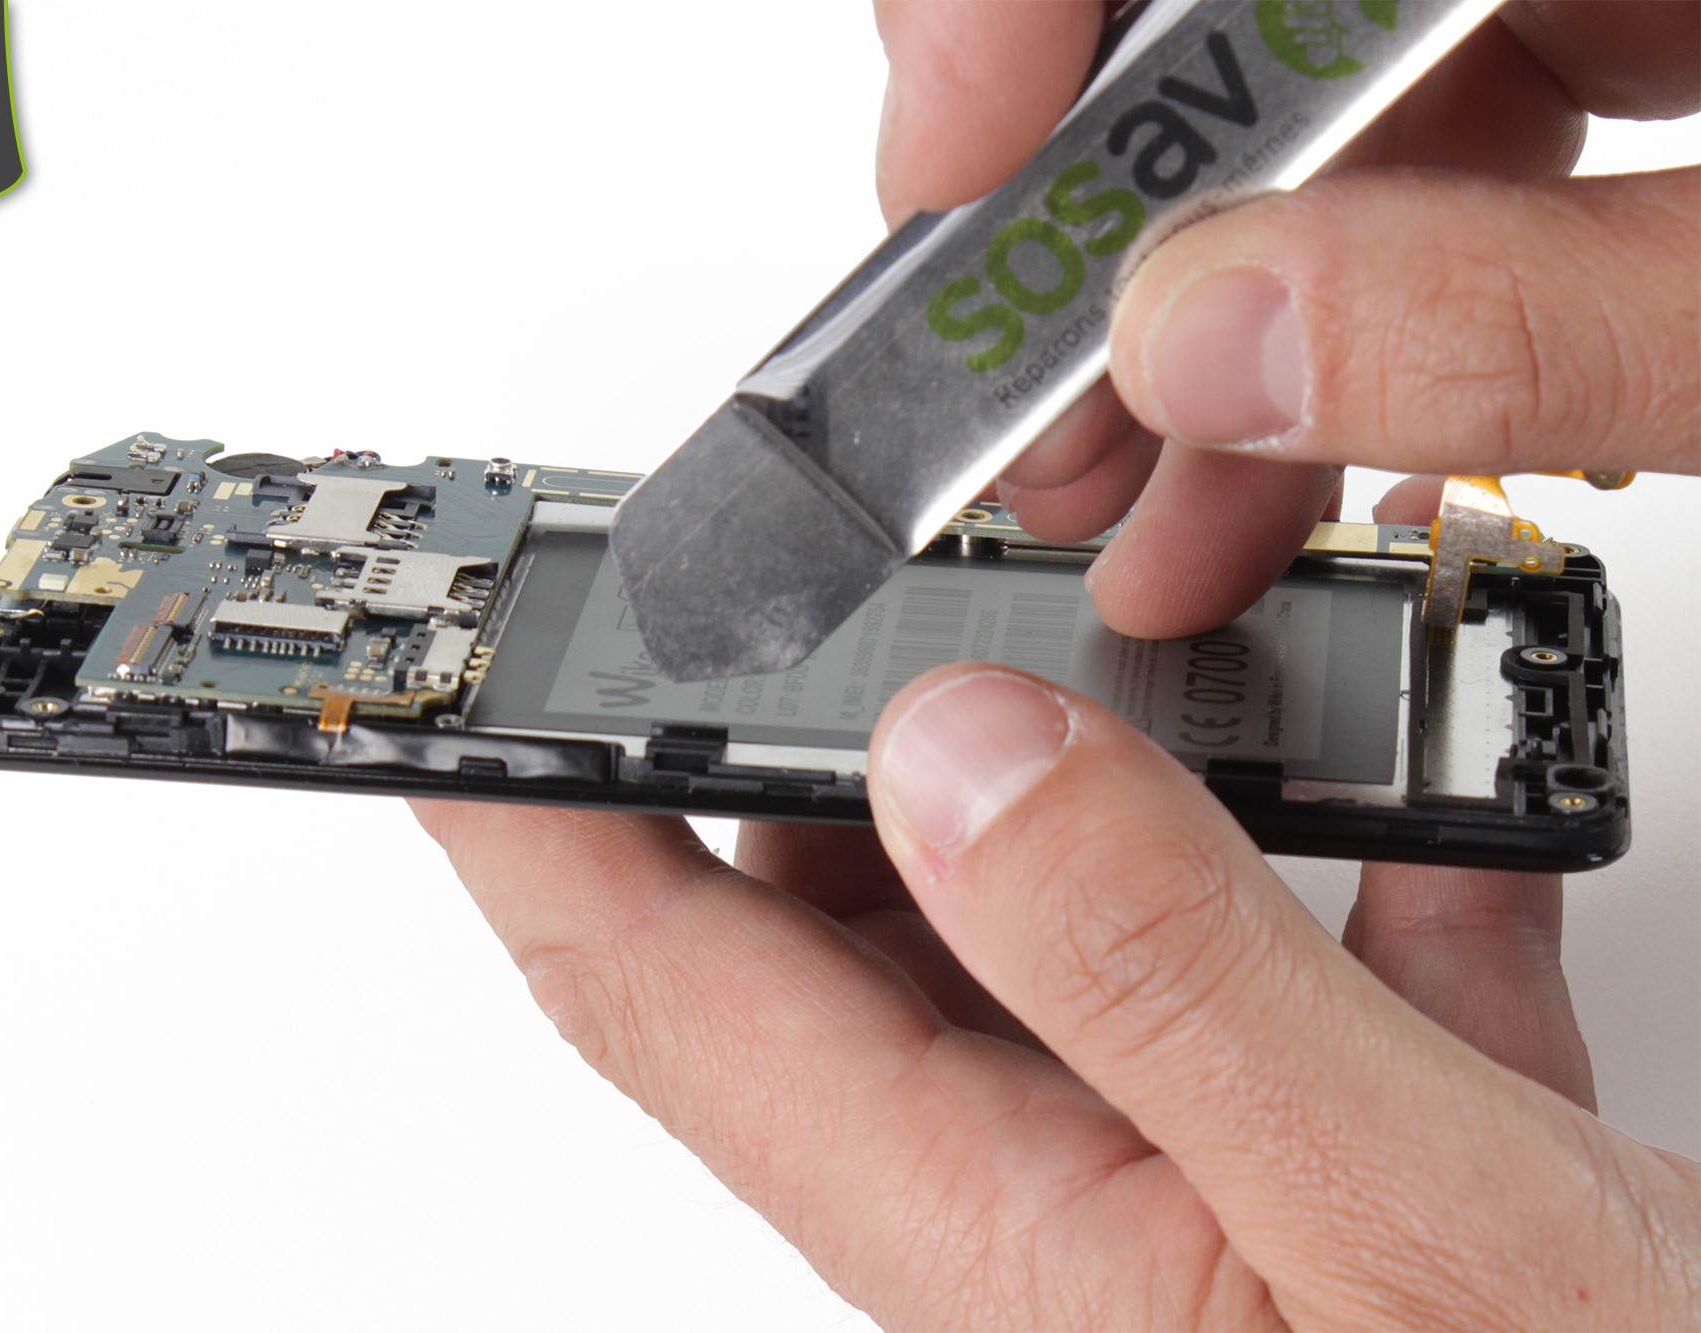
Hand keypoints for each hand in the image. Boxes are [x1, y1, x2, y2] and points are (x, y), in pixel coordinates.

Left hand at [412, 548, 1700, 1324]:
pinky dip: (1338, 815)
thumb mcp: (1404, 1230)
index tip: (449, 656)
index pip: (656, 985)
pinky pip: (1286, 931)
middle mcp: (1057, 1185)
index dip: (521, 809)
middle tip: (808, 542)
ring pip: (1039, 895)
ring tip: (1134, 585)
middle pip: (826, 908)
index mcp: (996, 1230)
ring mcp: (1199, 1147)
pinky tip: (1409, 731)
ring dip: (1073, 734)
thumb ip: (1163, 982)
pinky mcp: (1353, 1124)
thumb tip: (956, 756)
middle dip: (795, 714)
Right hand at [876, 0, 1698, 636]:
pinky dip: (1350, 340)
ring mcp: (1616, 1)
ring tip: (1160, 529)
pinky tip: (1304, 477)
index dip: (1023, 3)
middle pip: (1236, 20)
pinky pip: (1435, 172)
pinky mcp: (1639, 69)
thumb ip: (1531, 321)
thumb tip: (1214, 346)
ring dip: (1215, 338)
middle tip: (1037, 416)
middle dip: (1107, 235)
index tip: (951, 172)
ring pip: (1328, 126)